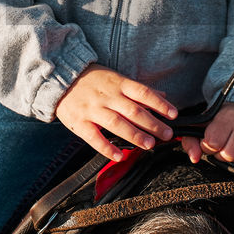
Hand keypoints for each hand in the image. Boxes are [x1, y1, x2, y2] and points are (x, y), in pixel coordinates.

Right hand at [55, 64, 177, 160]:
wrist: (59, 77)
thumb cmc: (92, 79)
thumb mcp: (116, 78)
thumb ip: (138, 90)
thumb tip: (163, 95)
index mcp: (118, 84)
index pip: (143, 93)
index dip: (160, 104)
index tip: (173, 114)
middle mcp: (107, 96)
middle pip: (133, 111)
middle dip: (152, 123)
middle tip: (167, 134)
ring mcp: (92, 109)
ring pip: (116, 124)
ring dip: (134, 135)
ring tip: (149, 144)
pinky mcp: (79, 122)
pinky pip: (94, 137)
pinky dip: (106, 148)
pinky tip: (118, 156)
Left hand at [180, 102, 233, 169]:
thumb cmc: (225, 120)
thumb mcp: (204, 125)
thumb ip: (191, 141)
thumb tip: (194, 158)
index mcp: (227, 117)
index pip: (212, 143)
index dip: (209, 147)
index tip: (214, 141)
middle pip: (229, 155)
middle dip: (225, 154)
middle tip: (228, 144)